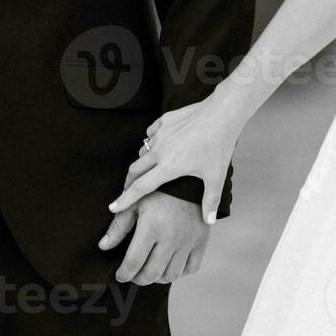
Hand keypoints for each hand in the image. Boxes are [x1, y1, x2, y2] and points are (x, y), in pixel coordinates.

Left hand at [98, 192, 207, 284]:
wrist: (188, 178)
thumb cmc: (158, 190)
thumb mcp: (134, 203)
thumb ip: (118, 226)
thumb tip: (104, 246)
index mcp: (151, 227)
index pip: (134, 262)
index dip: (124, 273)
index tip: (120, 275)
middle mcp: (171, 237)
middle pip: (152, 273)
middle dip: (138, 279)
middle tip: (133, 274)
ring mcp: (188, 241)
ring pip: (171, 275)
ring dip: (157, 278)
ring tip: (150, 270)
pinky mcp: (201, 241)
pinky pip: (191, 268)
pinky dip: (179, 272)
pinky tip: (170, 265)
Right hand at [107, 94, 241, 224]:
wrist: (221, 113)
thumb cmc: (219, 145)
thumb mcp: (215, 177)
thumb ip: (210, 201)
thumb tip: (209, 221)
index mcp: (168, 167)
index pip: (140, 188)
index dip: (125, 199)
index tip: (113, 207)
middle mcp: (159, 151)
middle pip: (135, 170)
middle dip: (129, 182)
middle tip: (128, 190)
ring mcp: (160, 134)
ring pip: (143, 151)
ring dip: (143, 162)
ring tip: (150, 168)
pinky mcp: (164, 120)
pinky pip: (151, 133)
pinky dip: (152, 141)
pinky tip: (161, 144)